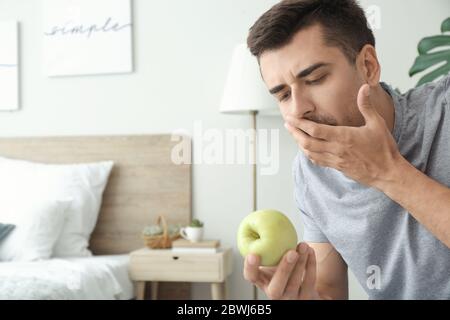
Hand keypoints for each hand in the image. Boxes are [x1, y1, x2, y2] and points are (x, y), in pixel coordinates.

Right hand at [243, 243, 320, 299]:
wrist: (304, 289)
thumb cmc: (284, 269)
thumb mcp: (273, 261)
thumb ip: (268, 246)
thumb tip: (264, 219)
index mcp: (262, 282)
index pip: (251, 278)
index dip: (250, 268)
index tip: (253, 254)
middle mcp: (275, 295)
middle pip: (276, 289)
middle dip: (284, 269)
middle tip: (291, 252)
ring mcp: (291, 299)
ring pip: (295, 284)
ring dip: (301, 263)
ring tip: (304, 246)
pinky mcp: (306, 299)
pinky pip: (309, 282)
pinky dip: (311, 265)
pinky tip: (310, 251)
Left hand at [284, 84, 401, 187]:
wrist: (388, 173)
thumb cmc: (384, 148)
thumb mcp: (377, 124)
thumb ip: (367, 106)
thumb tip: (364, 88)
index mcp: (344, 137)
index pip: (315, 130)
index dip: (300, 124)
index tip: (291, 118)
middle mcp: (336, 149)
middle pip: (307, 142)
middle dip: (295, 133)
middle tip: (287, 124)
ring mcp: (336, 160)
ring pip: (310, 153)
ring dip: (299, 143)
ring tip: (294, 134)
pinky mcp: (337, 167)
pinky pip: (318, 161)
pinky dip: (309, 154)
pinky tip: (306, 149)